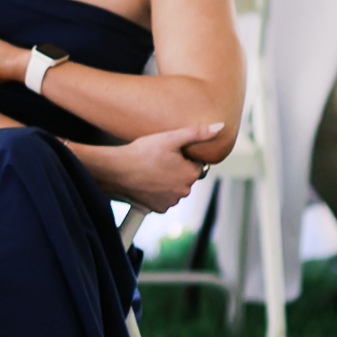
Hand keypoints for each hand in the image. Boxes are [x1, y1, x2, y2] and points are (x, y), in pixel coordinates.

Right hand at [89, 123, 225, 213]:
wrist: (116, 171)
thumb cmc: (142, 152)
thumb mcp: (170, 138)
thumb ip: (197, 133)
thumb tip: (221, 127)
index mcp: (191, 174)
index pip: (194, 165)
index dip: (182, 157)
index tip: (168, 153)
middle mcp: (184, 191)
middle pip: (184, 178)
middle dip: (175, 170)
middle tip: (157, 160)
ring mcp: (170, 202)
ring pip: (173, 189)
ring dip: (166, 182)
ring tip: (150, 170)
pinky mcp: (157, 209)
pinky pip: (162, 199)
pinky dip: (157, 193)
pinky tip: (146, 182)